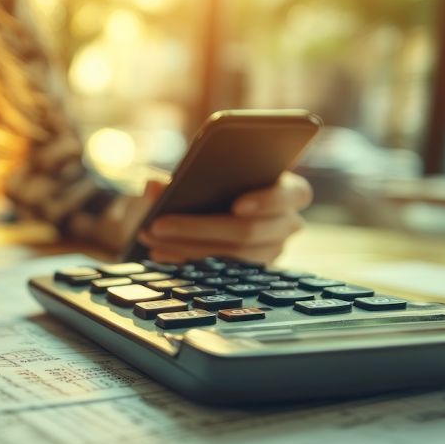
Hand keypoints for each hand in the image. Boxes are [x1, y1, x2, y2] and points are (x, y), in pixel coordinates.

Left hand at [137, 172, 311, 263]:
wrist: (216, 203)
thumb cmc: (221, 180)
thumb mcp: (206, 171)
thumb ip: (180, 176)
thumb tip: (154, 186)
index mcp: (290, 191)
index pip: (293, 195)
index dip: (267, 201)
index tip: (236, 206)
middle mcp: (287, 224)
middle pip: (248, 231)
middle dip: (198, 228)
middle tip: (159, 225)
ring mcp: (271, 251)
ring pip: (229, 256)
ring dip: (184, 247)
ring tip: (152, 237)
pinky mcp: (252, 271)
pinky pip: (219, 271)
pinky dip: (185, 259)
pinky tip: (159, 251)